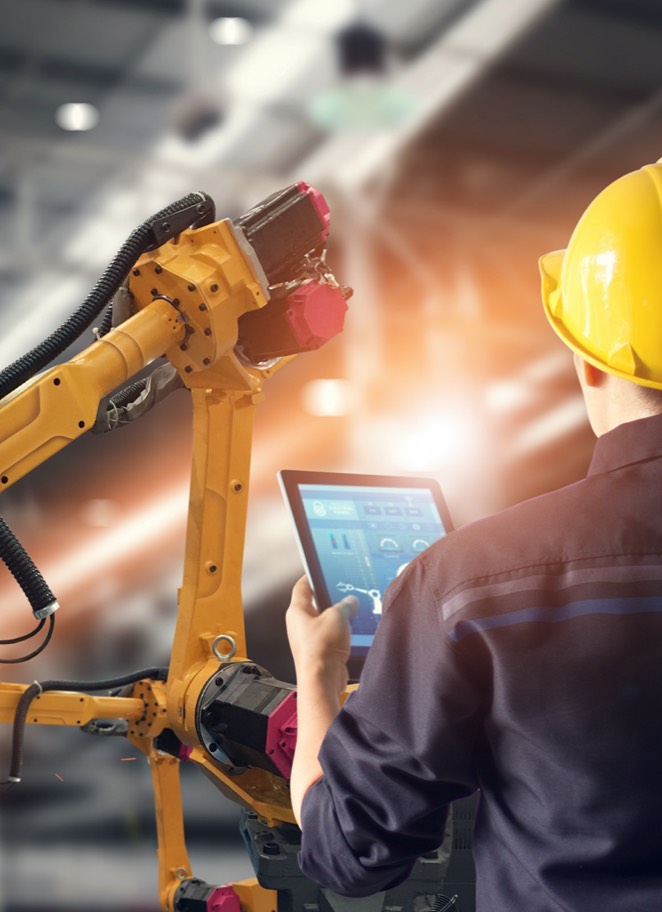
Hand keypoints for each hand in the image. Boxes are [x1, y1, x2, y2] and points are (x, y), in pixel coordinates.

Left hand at [286, 576, 358, 690]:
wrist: (322, 680)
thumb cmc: (321, 649)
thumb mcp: (338, 617)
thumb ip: (345, 605)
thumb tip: (350, 602)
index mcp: (297, 611)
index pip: (302, 587)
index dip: (311, 576)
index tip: (320, 570)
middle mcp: (300, 625)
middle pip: (316, 604)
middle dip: (332, 600)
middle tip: (345, 593)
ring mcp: (309, 639)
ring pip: (326, 622)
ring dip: (339, 619)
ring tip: (352, 614)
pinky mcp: (320, 651)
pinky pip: (331, 637)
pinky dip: (342, 634)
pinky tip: (353, 633)